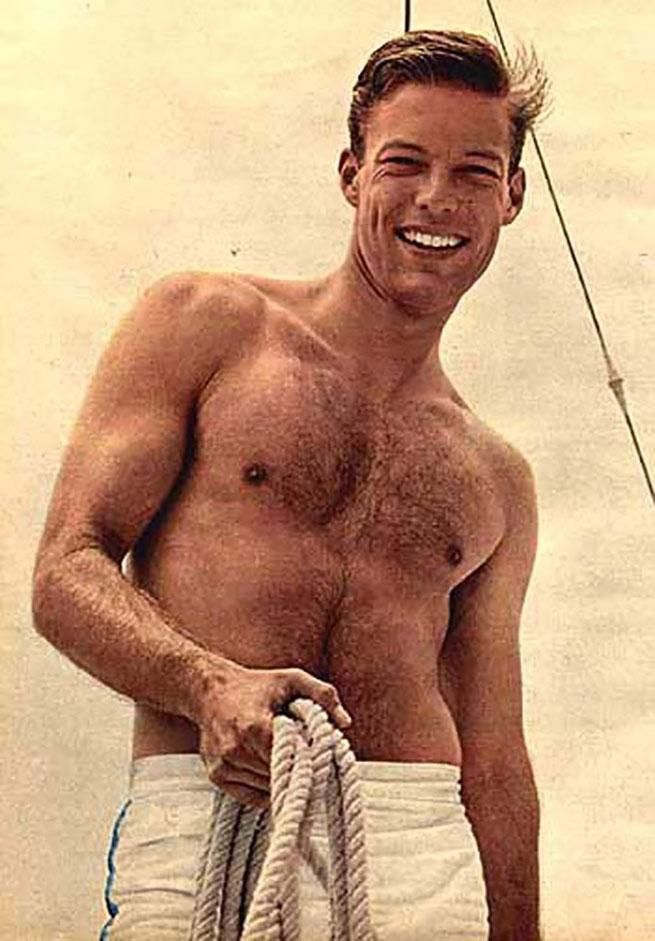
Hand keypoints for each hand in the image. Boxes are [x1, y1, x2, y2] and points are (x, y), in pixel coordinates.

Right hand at [197, 664, 351, 807]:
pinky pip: (250, 796)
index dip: (307, 761)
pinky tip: (271, 769)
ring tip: (286, 759)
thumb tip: (345, 722)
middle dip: (297, 771)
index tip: (319, 759)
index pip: (289, 760)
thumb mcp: (292, 680)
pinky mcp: (216, 776)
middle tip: (307, 760)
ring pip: (266, 789)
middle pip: (279, 777)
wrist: (210, 690)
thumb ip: (323, 695)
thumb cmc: (256, 685)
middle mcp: (235, 749)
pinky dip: (265, 788)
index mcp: (254, 726)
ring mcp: (223, 765)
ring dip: (281, 780)